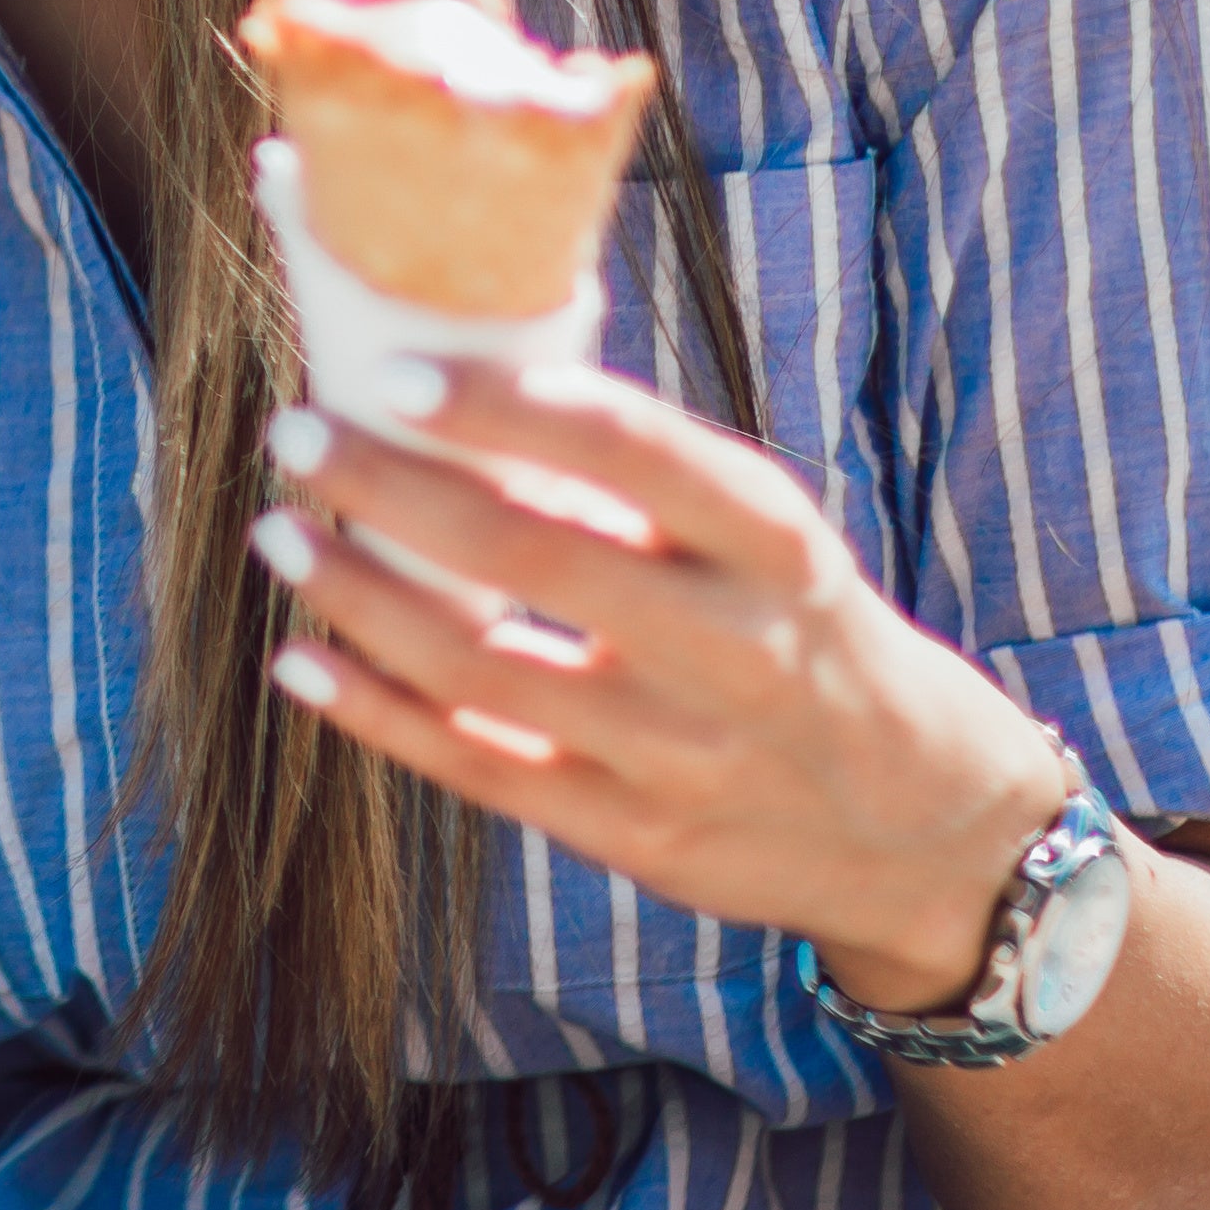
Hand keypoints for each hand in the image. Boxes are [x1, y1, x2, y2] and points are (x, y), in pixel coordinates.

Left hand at [255, 360, 1074, 1005]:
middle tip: (296, 434)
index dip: (510, 409)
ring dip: (361, 596)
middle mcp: (737, 651)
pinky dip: (378, 711)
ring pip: (485, 669)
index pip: (641, 455)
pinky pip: (479, 767)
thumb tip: (462, 387)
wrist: (929, 828)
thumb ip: (640, 485)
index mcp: (778, 548)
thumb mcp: (768, 546)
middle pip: (537, 559)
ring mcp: (683, 757)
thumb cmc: (802, 636)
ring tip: (281, 532)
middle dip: (396, 490)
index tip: (393, 371)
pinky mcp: (636, 838)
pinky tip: (302, 659)